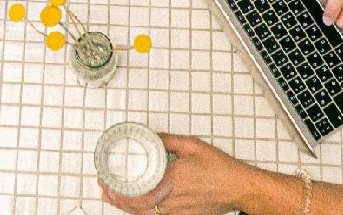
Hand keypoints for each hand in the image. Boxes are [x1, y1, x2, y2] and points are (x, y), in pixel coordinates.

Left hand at [100, 134, 260, 214]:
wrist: (238, 188)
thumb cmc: (220, 168)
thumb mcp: (193, 146)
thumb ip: (168, 140)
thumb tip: (151, 135)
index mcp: (171, 181)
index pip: (136, 192)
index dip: (116, 190)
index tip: (104, 180)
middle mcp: (171, 200)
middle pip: (135, 207)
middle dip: (116, 199)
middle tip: (104, 189)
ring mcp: (177, 211)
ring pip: (144, 214)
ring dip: (126, 207)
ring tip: (113, 197)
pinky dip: (142, 212)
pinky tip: (135, 206)